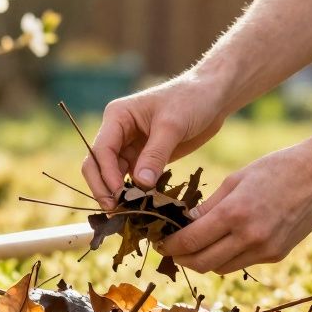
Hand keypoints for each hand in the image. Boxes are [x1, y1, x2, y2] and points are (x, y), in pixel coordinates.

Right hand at [81, 73, 231, 207]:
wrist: (212, 96)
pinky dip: (134, 193)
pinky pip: (132, 179)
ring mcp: (130, 146)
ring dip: (118, 194)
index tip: (119, 197)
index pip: (101, 150)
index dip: (106, 175)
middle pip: (98, 165)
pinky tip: (141, 207)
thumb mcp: (172, 126)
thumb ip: (155, 155)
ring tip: (128, 215)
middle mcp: (118, 132)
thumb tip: (140, 185)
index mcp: (117, 117)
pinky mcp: (144, 158)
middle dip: (104, 188)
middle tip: (115, 212)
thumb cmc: (191, 100)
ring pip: (113, 175)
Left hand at [156, 142, 311, 274]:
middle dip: (182, 259)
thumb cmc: (274, 169)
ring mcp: (265, 249)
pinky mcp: (276, 255)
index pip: (190, 241)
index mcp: (234, 213)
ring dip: (203, 261)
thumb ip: (208, 207)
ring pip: (221, 268)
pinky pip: (242, 263)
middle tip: (171, 250)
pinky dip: (227, 257)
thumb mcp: (235, 180)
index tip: (160, 243)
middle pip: (202, 263)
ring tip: (194, 248)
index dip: (170, 246)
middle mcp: (249, 237)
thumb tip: (183, 224)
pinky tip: (223, 243)